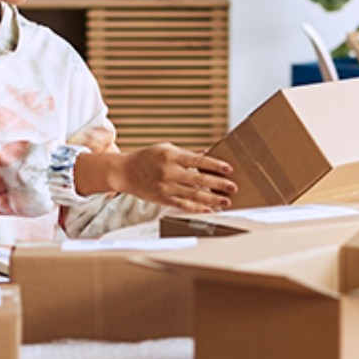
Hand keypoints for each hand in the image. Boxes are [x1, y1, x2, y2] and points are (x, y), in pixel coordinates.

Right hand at [76, 143, 236, 211]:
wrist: (125, 172)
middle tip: (233, 187)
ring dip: (212, 200)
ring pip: (193, 195)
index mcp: (172, 156)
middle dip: (218, 184)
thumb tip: (209, 153)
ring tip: (226, 202)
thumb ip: (187, 153)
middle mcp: (169, 172)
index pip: (198, 161)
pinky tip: (209, 210)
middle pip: (198, 180)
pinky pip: (183, 206)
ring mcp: (166, 187)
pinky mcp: (163, 199)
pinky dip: (197, 209)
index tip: (229, 169)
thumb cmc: (147, 157)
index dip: (215, 165)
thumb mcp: (166, 149)